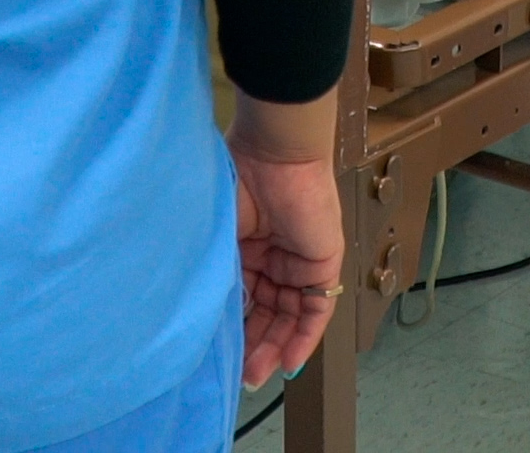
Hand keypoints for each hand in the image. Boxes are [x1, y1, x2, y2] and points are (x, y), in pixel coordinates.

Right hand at [229, 139, 343, 389]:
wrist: (274, 151)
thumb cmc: (236, 183)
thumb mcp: (218, 238)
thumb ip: (217, 277)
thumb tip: (204, 322)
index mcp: (246, 249)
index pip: (242, 300)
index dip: (233, 330)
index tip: (218, 359)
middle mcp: (274, 257)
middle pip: (266, 313)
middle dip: (254, 347)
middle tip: (241, 377)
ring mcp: (300, 260)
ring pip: (289, 317)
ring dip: (276, 349)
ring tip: (257, 374)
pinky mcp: (325, 261)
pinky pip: (317, 309)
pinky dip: (304, 338)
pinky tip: (289, 363)